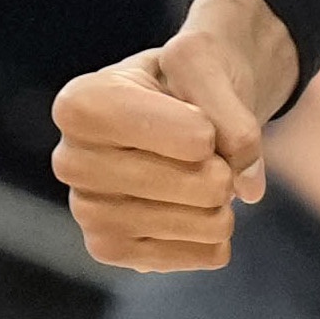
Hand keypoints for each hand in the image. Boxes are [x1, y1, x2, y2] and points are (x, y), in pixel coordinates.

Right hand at [52, 0, 291, 272]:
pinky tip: (192, 209)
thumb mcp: (210, 65)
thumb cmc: (183, 82)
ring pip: (204, 222)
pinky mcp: (114, 251)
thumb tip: (248, 189)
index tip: (198, 120)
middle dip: (222, 166)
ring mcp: (88, 213)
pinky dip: (218, 232)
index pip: (191, 139)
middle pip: (197, 183)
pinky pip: (206, 253)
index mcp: (82, 104)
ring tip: (196, 176)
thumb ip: (234, 114)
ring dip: (223, 200)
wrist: (172, 112)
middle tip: (202, 151)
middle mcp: (71, 162)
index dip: (213, 132)